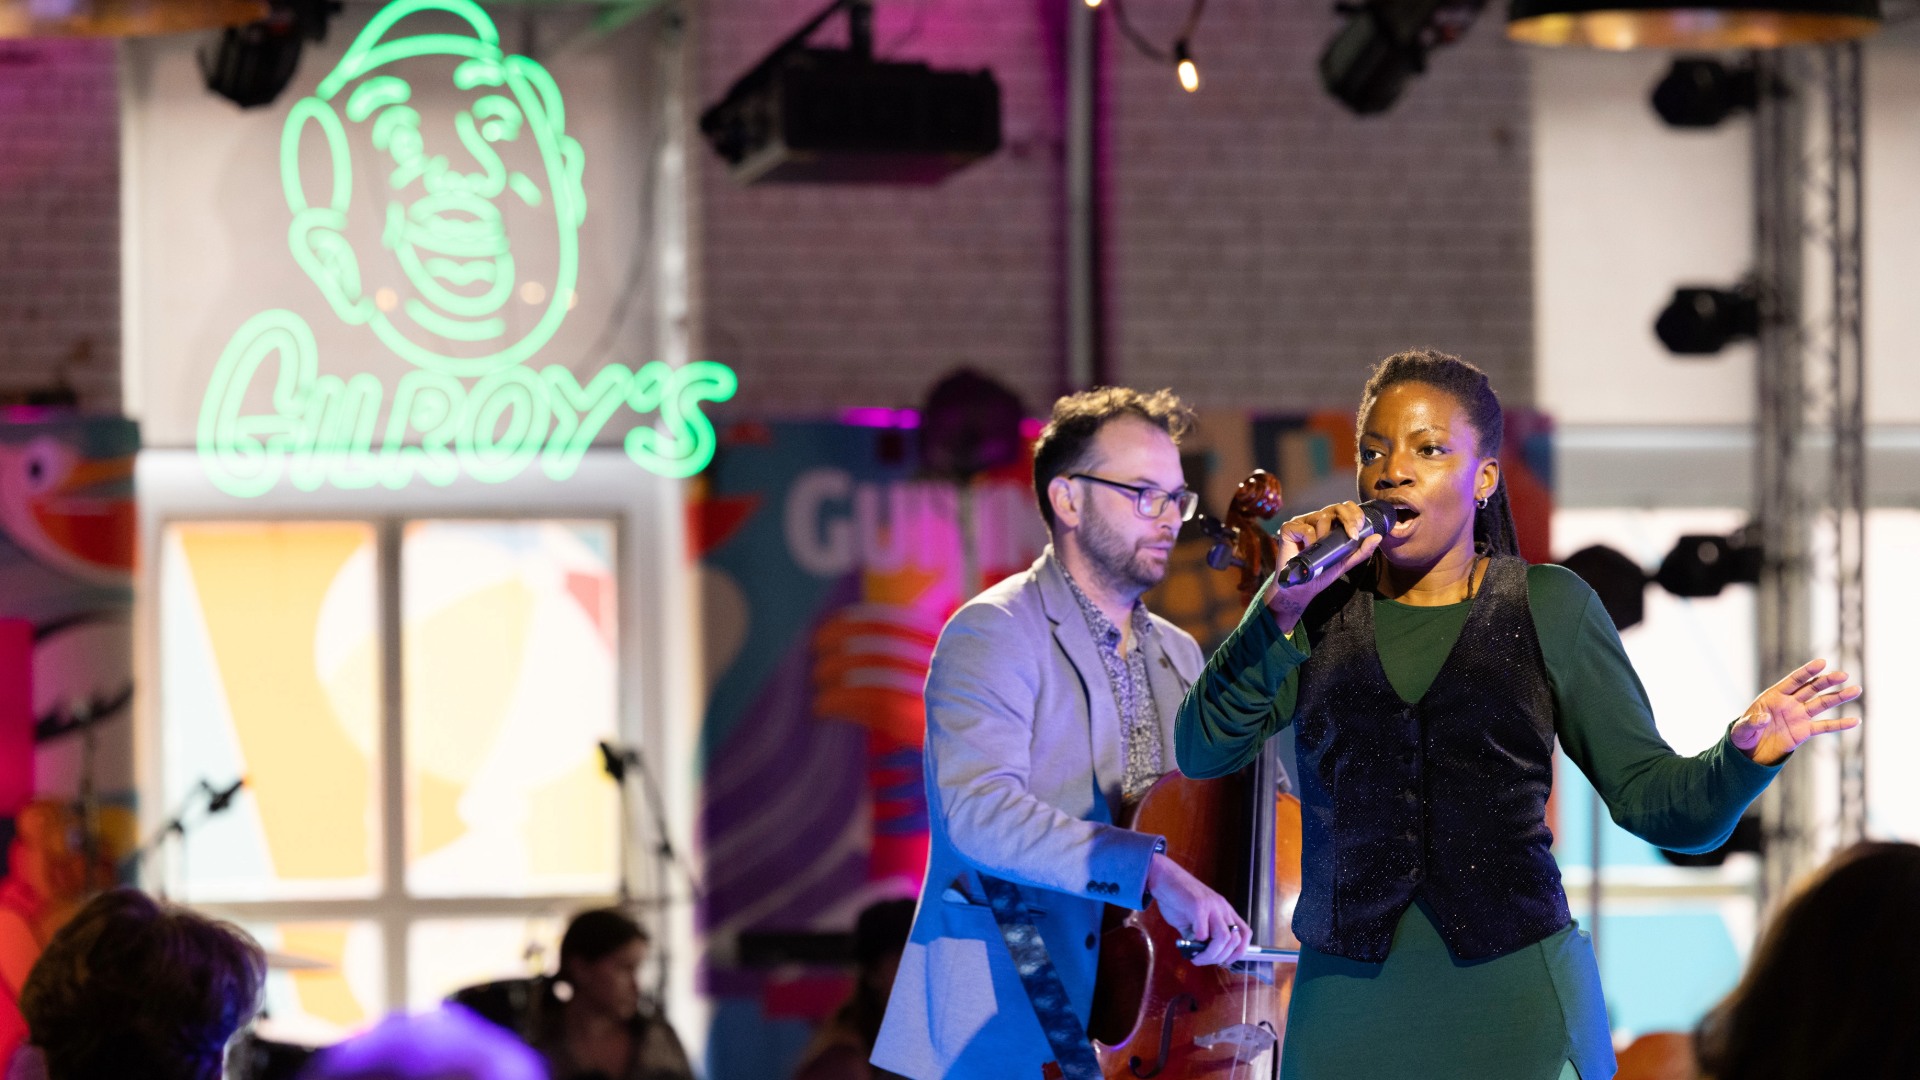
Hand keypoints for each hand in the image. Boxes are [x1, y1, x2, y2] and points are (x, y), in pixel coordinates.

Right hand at [1145, 853, 1250, 966]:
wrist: (1164, 878)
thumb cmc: (1177, 899)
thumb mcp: (1194, 920)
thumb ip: (1200, 936)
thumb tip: (1200, 955)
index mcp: (1224, 910)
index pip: (1245, 933)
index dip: (1239, 951)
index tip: (1224, 960)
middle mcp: (1222, 907)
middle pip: (1234, 940)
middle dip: (1219, 957)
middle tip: (1201, 960)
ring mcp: (1211, 905)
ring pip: (1223, 937)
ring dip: (1210, 953)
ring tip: (1196, 957)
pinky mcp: (1197, 905)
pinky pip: (1203, 931)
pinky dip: (1197, 941)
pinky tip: (1187, 939)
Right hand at [1263, 501, 1382, 633]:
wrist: (1300, 587)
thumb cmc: (1320, 573)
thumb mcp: (1345, 562)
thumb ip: (1361, 550)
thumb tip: (1378, 536)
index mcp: (1330, 524)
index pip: (1345, 509)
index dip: (1355, 514)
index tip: (1359, 529)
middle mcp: (1316, 519)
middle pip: (1336, 507)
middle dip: (1348, 519)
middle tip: (1352, 535)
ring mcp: (1302, 522)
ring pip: (1322, 517)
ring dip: (1326, 535)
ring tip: (1321, 550)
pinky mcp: (1288, 528)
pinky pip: (1306, 529)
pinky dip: (1310, 541)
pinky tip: (1308, 550)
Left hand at [1730, 658, 1861, 765]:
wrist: (1749, 751)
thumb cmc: (1743, 735)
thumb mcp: (1741, 730)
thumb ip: (1752, 722)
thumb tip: (1765, 719)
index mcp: (1774, 696)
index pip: (1793, 680)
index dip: (1807, 671)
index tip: (1822, 662)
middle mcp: (1790, 703)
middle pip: (1811, 688)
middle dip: (1827, 681)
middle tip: (1843, 675)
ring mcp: (1799, 716)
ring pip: (1822, 704)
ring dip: (1839, 697)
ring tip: (1856, 690)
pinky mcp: (1804, 731)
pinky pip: (1824, 727)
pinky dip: (1839, 724)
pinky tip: (1855, 720)